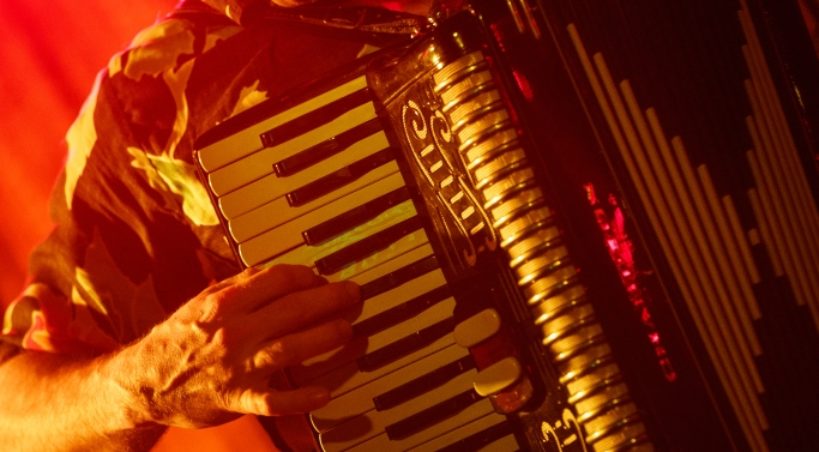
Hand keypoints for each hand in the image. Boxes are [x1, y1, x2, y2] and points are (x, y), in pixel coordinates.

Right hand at [112, 265, 359, 428]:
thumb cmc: (180, 337)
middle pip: (293, 310)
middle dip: (331, 300)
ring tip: (348, 331)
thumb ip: (242, 285)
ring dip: (326, 338)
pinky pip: (276, 401)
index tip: (323, 279)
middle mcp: (233, 332)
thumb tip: (283, 274)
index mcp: (225, 303)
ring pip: (291, 349)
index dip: (308, 277)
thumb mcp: (204, 301)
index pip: (279, 280)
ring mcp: (237, 367)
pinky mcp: (238, 399)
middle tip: (354, 296)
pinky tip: (325, 392)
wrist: (144, 383)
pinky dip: (302, 398)